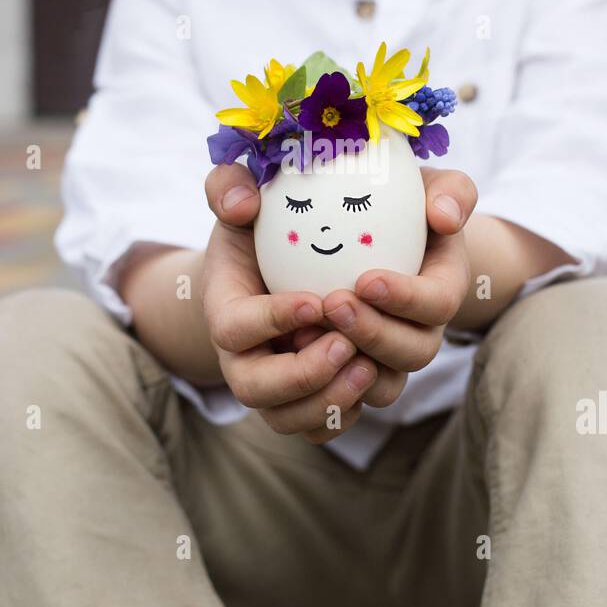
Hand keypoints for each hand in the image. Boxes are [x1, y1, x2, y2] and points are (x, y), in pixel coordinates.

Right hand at [200, 162, 380, 442]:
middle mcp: (247, 354)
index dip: (271, 322)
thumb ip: (234, 181)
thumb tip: (247, 203)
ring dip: (333, 398)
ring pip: (295, 420)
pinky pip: (327, 425)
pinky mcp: (315, 397)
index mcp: (227, 304)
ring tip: (370, 363)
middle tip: (345, 342)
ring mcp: (281, 383)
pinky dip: (351, 410)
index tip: (316, 301)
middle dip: (302, 375)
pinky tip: (378, 373)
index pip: (233, 328)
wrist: (310, 248)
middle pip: (256, 391)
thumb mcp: (256, 184)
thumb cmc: (282, 212)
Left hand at [304, 167, 478, 390]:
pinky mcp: (346, 381)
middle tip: (332, 303)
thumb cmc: (383, 198)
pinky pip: (340, 410)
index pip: (440, 303)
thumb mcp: (418, 179)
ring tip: (308, 332)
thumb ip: (446, 188)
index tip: (366, 279)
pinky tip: (290, 356)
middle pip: (413, 354)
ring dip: (347, 369)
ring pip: (380, 390)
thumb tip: (445, 215)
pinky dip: (321, 396)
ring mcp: (384, 361)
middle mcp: (418, 331)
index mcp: (441, 286)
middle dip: (375, 334)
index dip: (408, 299)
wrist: (342, 230)